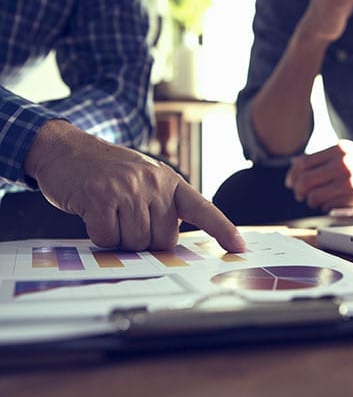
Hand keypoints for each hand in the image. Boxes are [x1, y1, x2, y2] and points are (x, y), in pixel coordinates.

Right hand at [24, 121, 245, 251]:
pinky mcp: (101, 198)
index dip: (223, 229)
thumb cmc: (109, 170)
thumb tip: (170, 243)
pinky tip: (94, 214)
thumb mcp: (145, 178)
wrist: (68, 148)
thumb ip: (162, 205)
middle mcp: (154, 183)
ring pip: (135, 243)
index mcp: (169, 181)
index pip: (203, 208)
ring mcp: (128, 189)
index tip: (240, 248)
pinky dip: (99, 235)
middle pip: (163, 240)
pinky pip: (107, 239)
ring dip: (120, 237)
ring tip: (110, 212)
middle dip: (146, 240)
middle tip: (127, 219)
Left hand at [285, 140, 352, 211]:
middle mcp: (343, 164)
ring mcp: (349, 182)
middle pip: (305, 181)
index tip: (290, 182)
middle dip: (298, 190)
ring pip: (314, 196)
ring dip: (310, 200)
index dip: (293, 175)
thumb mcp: (345, 151)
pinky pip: (328, 205)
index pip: (303, 163)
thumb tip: (294, 164)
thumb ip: (321, 157)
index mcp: (338, 150)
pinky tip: (328, 203)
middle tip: (299, 194)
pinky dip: (323, 206)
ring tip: (314, 199)